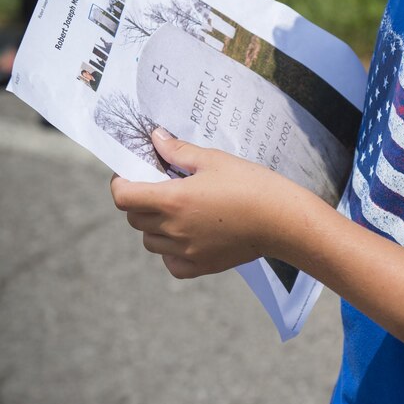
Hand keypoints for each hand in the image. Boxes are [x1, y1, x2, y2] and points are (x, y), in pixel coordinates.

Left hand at [110, 128, 300, 278]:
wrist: (282, 220)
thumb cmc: (251, 185)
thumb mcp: (214, 160)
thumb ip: (180, 151)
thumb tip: (156, 138)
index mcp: (173, 200)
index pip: (123, 197)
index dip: (121, 183)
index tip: (132, 175)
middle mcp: (174, 229)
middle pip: (135, 218)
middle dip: (139, 201)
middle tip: (159, 188)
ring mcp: (186, 251)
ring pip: (150, 242)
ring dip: (154, 226)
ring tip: (176, 212)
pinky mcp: (201, 266)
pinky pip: (170, 263)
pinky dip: (170, 252)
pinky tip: (186, 237)